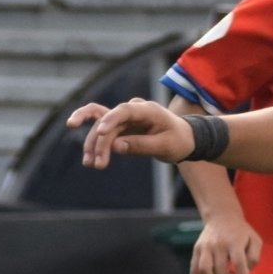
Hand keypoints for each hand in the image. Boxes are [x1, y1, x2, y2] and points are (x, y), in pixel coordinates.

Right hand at [69, 98, 194, 167]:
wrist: (184, 138)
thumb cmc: (179, 141)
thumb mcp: (165, 146)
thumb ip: (141, 145)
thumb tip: (114, 146)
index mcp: (149, 110)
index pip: (125, 110)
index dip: (111, 119)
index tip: (101, 132)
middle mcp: (133, 109)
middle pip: (109, 121)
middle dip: (100, 142)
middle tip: (97, 164)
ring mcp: (125, 116)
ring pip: (101, 125)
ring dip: (93, 144)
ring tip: (90, 164)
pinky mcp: (120, 124)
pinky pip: (101, 128)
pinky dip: (94, 141)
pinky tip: (88, 156)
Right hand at [190, 211, 262, 273]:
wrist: (222, 216)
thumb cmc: (241, 232)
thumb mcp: (255, 240)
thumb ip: (254, 257)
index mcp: (234, 242)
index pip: (239, 264)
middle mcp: (217, 245)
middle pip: (220, 271)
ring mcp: (204, 248)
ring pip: (204, 272)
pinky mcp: (196, 250)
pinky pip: (193, 270)